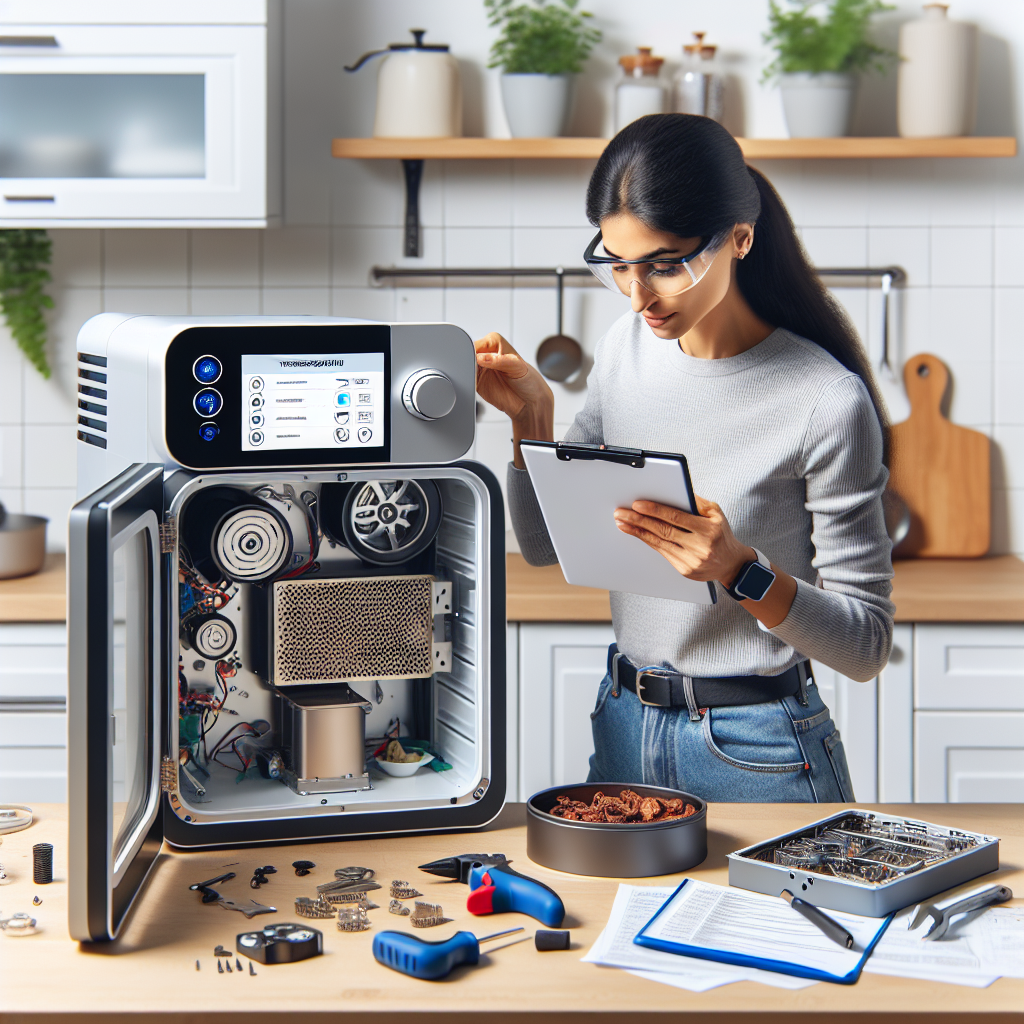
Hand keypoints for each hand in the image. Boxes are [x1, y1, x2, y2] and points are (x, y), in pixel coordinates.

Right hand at [474, 332, 552, 424]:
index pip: (477, 343)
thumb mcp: (516, 366)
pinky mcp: (476, 381)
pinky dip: (467, 382)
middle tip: (476, 371)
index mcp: (494, 342)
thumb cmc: (527, 379)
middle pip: (467, 354)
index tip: (477, 361)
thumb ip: (499, 360)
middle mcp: (485, 353)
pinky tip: (475, 385)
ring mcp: (479, 368)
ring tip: (478, 379)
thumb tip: (481, 358)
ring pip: (464, 367)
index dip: (474, 352)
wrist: (528, 401)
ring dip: (467, 373)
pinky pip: (466, 380)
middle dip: (468, 362)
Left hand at [612, 495, 753, 585]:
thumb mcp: (716, 513)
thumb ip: (696, 502)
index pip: (676, 518)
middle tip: (621, 513)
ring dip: (638, 532)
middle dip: (639, 521)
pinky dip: (648, 541)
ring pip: (659, 543)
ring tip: (622, 523)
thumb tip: (675, 491)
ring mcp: (690, 560)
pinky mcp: (684, 570)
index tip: (637, 505)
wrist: (731, 564)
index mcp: (707, 530)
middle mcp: (699, 546)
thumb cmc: (721, 535)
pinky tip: (637, 534)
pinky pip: (662, 552)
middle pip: (663, 531)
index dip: (655, 511)